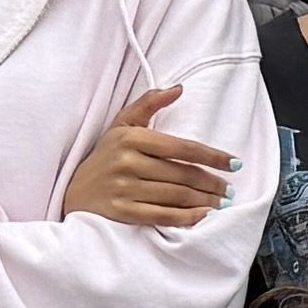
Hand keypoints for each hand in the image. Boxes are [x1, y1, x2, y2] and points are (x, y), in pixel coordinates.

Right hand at [63, 87, 236, 227]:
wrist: (72, 192)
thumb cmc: (104, 156)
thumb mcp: (121, 124)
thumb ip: (149, 103)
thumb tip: (179, 89)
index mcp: (132, 137)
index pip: (182, 147)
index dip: (213, 156)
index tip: (235, 163)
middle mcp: (128, 162)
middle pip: (183, 174)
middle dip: (212, 183)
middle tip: (230, 189)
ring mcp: (124, 189)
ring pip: (176, 195)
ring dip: (205, 201)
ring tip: (222, 202)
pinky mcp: (122, 212)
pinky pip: (162, 216)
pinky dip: (186, 218)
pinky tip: (203, 216)